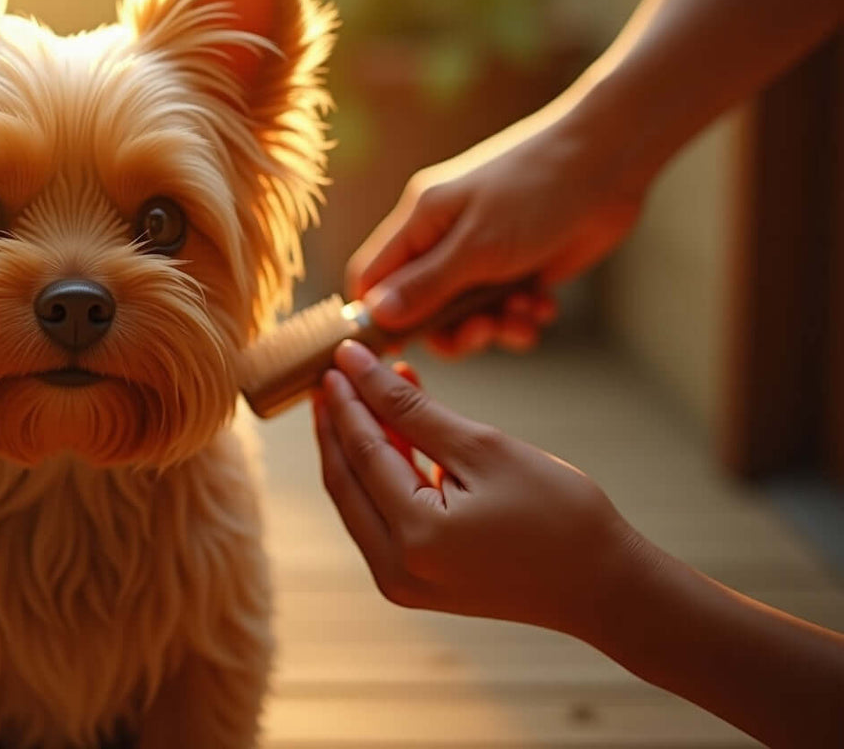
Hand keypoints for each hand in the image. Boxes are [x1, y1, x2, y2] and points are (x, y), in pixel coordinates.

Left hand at [313, 340, 647, 637]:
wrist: (605, 587)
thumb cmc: (561, 515)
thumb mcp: (484, 448)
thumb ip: (411, 409)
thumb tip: (358, 368)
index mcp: (414, 537)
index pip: (362, 451)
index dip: (348, 398)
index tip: (339, 355)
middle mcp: (394, 569)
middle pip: (345, 478)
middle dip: (338, 421)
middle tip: (336, 371)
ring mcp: (400, 582)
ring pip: (358, 498)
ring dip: (360, 444)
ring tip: (368, 390)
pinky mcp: (413, 582)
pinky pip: (381, 517)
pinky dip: (384, 473)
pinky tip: (397, 431)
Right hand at [346, 112, 644, 356]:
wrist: (611, 160)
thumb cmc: (537, 191)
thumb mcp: (478, 246)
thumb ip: (426, 284)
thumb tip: (374, 315)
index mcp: (420, 221)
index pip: (371, 277)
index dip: (375, 316)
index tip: (399, 347)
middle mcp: (444, 238)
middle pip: (419, 305)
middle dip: (449, 329)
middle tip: (482, 334)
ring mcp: (482, 252)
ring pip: (465, 312)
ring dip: (493, 324)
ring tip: (524, 317)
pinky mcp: (519, 265)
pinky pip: (504, 307)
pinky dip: (522, 315)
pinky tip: (544, 305)